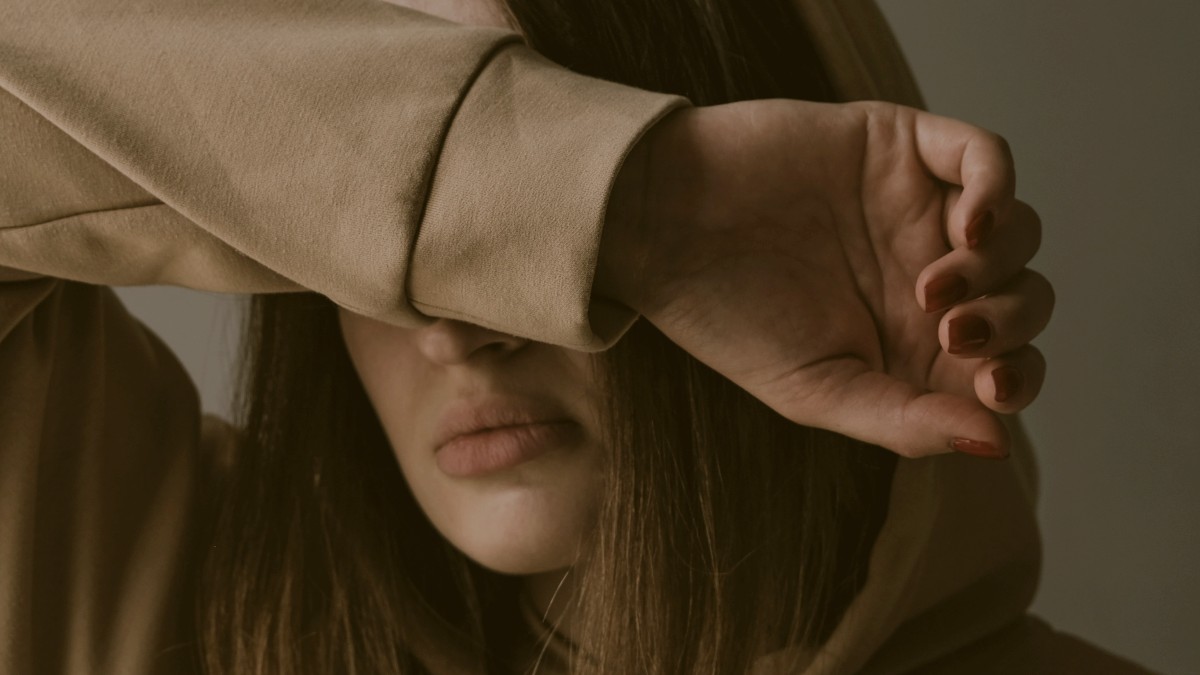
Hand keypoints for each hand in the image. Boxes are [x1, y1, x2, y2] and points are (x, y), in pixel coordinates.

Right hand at [599, 99, 1051, 458]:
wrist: (661, 227)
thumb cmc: (727, 316)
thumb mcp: (816, 391)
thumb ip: (904, 421)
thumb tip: (995, 444)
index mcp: (910, 343)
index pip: (1007, 363)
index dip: (1020, 378)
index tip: (988, 386)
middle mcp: (927, 275)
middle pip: (1025, 298)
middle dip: (1009, 322)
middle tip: (947, 330)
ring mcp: (919, 209)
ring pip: (1018, 232)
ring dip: (998, 266)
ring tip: (931, 285)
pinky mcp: (902, 148)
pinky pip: (986, 156)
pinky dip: (998, 189)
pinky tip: (970, 225)